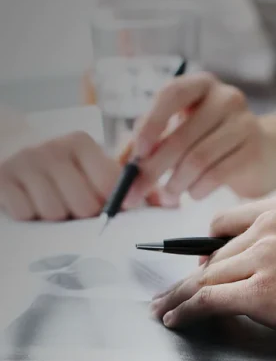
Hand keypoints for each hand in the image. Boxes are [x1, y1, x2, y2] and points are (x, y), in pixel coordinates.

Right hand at [0, 131, 175, 220]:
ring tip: (51, 199)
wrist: (7, 146)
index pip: (111, 187)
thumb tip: (173, 205)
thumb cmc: (64, 166)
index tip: (105, 204)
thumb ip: (135, 186)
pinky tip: (30, 200)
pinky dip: (29, 214)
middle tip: (73, 204)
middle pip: (84, 206)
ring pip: (54, 213)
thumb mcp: (95, 166)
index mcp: (82, 142)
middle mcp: (53, 147)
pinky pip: (25, 213)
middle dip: (81, 214)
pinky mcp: (1, 176)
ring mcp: (25, 161)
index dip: (111, 203)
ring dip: (55, 217)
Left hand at [126, 73, 275, 207]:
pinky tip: (192, 193)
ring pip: (198, 158)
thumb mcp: (181, 132)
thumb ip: (151, 142)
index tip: (139, 153)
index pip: (171, 94)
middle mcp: (226, 97)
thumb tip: (124, 165)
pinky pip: (218, 173)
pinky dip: (198, 188)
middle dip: (155, 168)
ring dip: (176, 183)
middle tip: (136, 191)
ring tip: (168, 195)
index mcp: (201, 85)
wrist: (263, 155)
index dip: (152, 123)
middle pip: (182, 135)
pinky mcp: (255, 149)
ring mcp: (245, 122)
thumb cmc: (213, 141)